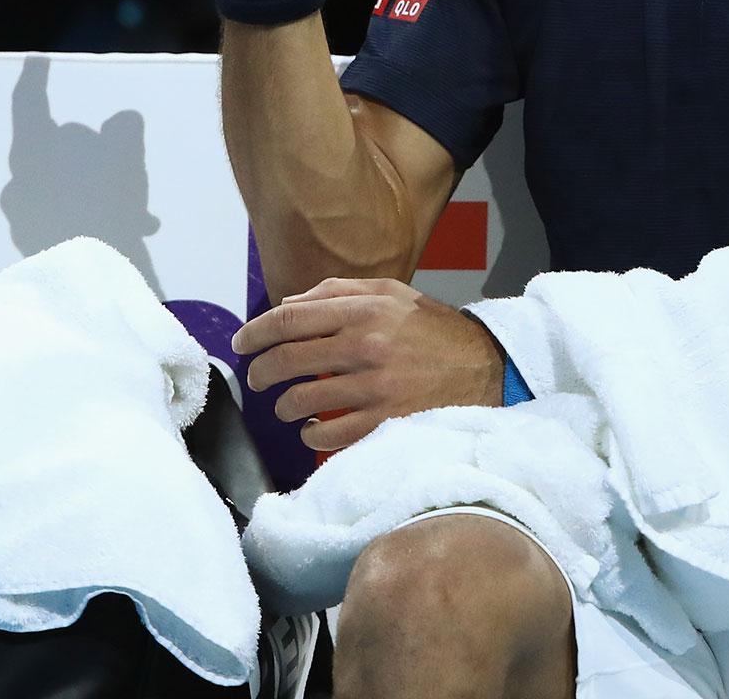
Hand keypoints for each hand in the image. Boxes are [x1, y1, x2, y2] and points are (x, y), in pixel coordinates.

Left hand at [231, 278, 506, 452]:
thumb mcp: (392, 294)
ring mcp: (374, 387)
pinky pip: (327, 437)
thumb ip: (339, 292)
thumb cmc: (434, 330)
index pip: (290, 320)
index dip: (255, 332)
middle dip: (261, 372)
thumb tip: (286, 306)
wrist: (485, 368)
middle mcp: (366, 346)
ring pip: (301, 401)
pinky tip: (313, 431)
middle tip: (257, 379)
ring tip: (287, 406)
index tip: (242, 343)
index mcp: (365, 310)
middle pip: (286, 360)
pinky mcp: (384, 423)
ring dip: (284, 406)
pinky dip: (311, 436)